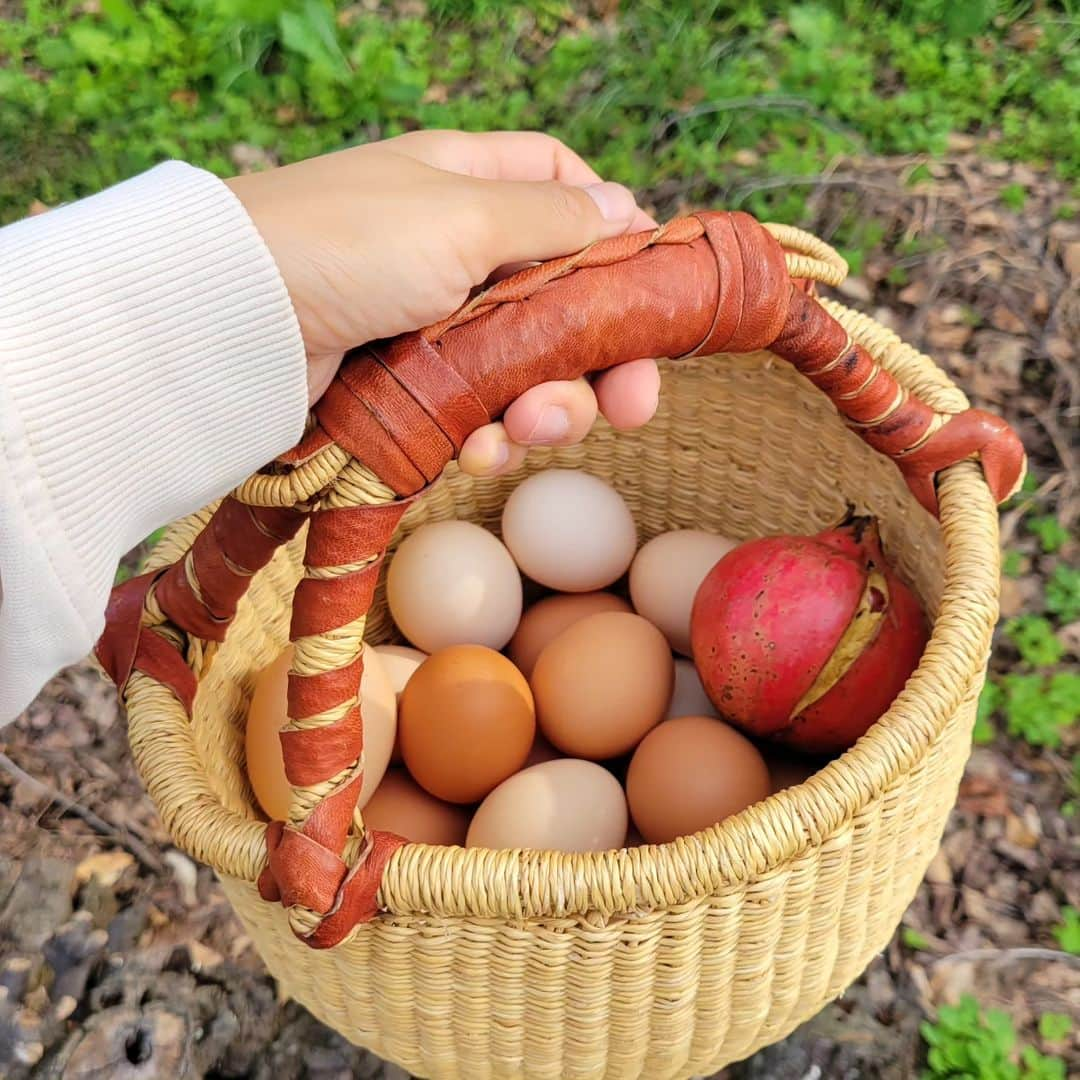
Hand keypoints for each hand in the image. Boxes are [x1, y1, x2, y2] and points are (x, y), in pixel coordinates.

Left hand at [226, 130, 659, 475]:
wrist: (236, 323)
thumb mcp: (462, 214)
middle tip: (633, 408)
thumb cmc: (345, 244)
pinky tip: (481, 452)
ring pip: (525, 373)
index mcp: (468, 184)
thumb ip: (552, 218)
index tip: (648, 288)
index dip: (611, 235)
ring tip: (532, 430)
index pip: (562, 189)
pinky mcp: (407, 389)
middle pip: (561, 303)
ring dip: (546, 409)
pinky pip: (473, 416)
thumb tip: (629, 209)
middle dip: (601, 358)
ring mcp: (430, 324)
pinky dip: (487, 438)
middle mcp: (454, 250)